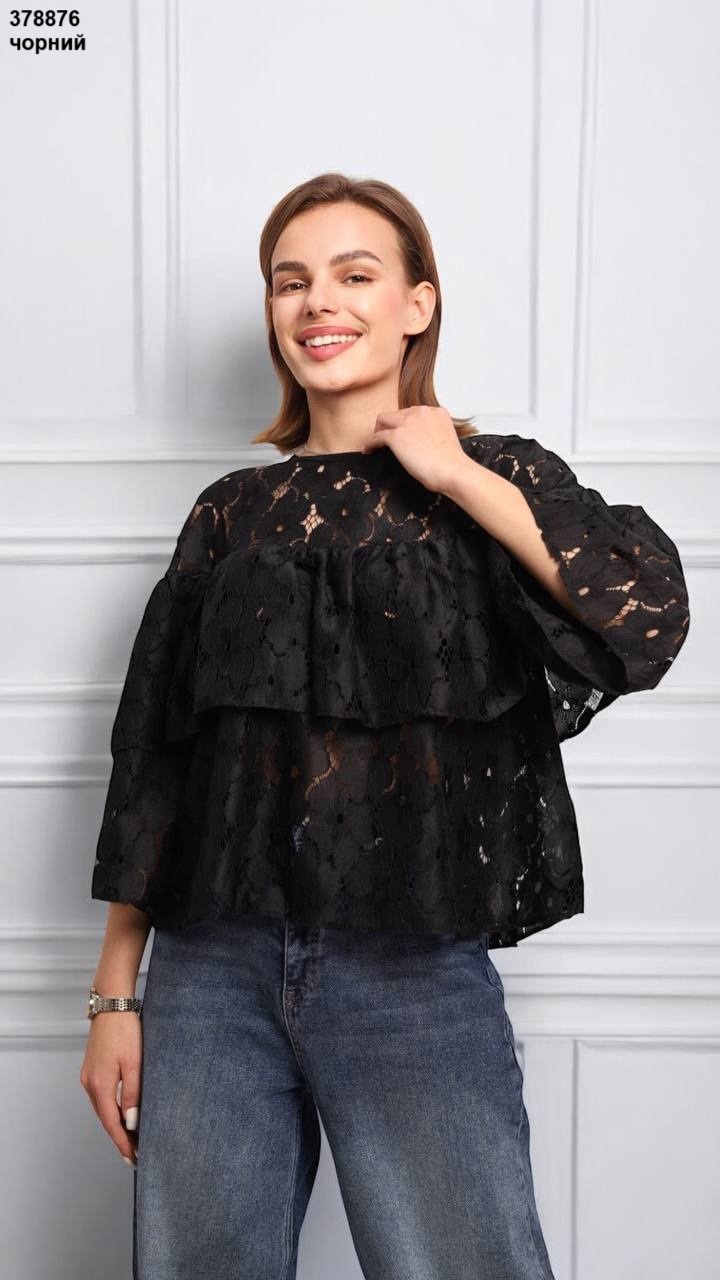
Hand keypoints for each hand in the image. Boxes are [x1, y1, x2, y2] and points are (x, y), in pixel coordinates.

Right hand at [80, 1012, 141, 1168]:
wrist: (112, 1003)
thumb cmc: (125, 1029)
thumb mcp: (134, 1063)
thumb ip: (132, 1094)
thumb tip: (132, 1122)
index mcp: (100, 1085)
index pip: (112, 1123)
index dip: (123, 1143)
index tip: (133, 1158)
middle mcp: (90, 1084)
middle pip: (105, 1119)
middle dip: (119, 1137)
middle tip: (135, 1154)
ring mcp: (88, 1076)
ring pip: (102, 1108)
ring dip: (115, 1124)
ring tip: (131, 1138)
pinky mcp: (92, 1069)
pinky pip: (101, 1097)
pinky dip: (111, 1109)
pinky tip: (121, 1113)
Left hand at [362, 405, 470, 493]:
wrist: (452, 470)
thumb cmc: (451, 462)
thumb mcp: (446, 437)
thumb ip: (433, 432)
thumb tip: (420, 442)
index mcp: (436, 412)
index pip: (412, 412)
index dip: (404, 423)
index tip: (401, 432)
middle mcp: (421, 412)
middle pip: (396, 414)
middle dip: (390, 425)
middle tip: (386, 438)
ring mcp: (407, 423)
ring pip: (383, 420)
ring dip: (378, 431)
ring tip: (375, 443)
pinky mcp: (396, 436)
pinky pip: (377, 437)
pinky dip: (371, 444)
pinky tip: (369, 451)